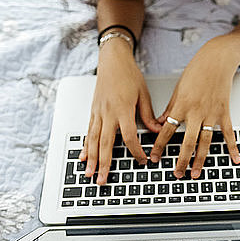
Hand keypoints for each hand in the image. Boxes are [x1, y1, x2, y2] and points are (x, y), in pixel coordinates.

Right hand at [79, 38, 160, 184]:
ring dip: (91, 158)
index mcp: (123, 109)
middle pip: (105, 143)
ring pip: (93, 140)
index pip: (128, 136)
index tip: (141, 160)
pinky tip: (83, 156)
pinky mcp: (93, 111)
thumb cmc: (128, 74)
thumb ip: (148, 115)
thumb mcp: (143, 93)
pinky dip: (85, 145)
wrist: (112, 60)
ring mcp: (98, 112)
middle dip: (104, 163)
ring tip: (89, 173)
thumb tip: (156, 131)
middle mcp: (108, 112)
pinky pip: (88, 131)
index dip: (135, 151)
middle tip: (102, 180)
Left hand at [149, 38, 239, 178]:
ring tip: (196, 173)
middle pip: (187, 141)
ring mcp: (212, 113)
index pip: (167, 130)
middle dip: (181, 160)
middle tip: (177, 173)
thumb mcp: (178, 88)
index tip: (154, 157)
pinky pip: (228, 134)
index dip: (159, 145)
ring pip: (205, 142)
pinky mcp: (225, 112)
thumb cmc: (197, 70)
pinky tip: (234, 159)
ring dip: (200, 160)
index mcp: (182, 105)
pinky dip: (232, 147)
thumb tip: (159, 123)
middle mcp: (196, 111)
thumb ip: (170, 108)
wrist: (217, 59)